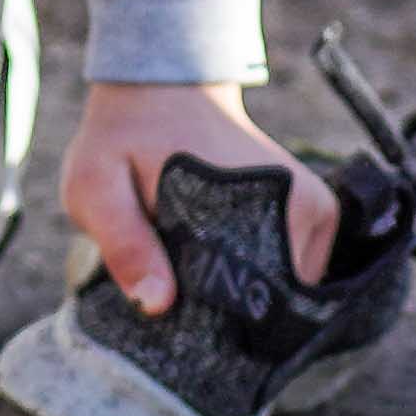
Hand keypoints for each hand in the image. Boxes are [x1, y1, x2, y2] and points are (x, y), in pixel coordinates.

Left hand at [60, 81, 339, 318]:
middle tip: (179, 293)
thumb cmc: (124, 138)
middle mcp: (294, 205)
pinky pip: (299, 275)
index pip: (241, 303)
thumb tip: (157, 303)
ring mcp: (315, 208)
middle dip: (229, 318)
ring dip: (247, 297)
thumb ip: (123, 243)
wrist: (166, 86)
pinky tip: (226, 258)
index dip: (207, 329)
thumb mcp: (96, 184)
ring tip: (198, 268)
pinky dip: (266, 280)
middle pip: (271, 305)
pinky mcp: (320, 211)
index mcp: (243, 202)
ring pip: (288, 295)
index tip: (176, 324)